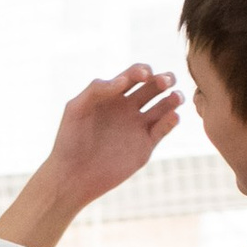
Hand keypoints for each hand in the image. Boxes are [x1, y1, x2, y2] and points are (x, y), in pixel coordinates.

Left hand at [40, 67, 182, 211]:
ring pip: (164, 106)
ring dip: (173, 98)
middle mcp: (128, 108)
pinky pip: (163, 129)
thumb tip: (124, 79)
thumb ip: (97, 89)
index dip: (142, 70)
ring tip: (176, 97)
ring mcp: (138, 127)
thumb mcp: (76, 108)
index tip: (144, 75)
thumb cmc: (69, 140)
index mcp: (112, 95)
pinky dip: (171, 121)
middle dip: (164, 79)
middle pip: (154, 87)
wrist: (73, 176)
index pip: (134, 74)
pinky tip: (173, 116)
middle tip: (166, 81)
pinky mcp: (146, 146)